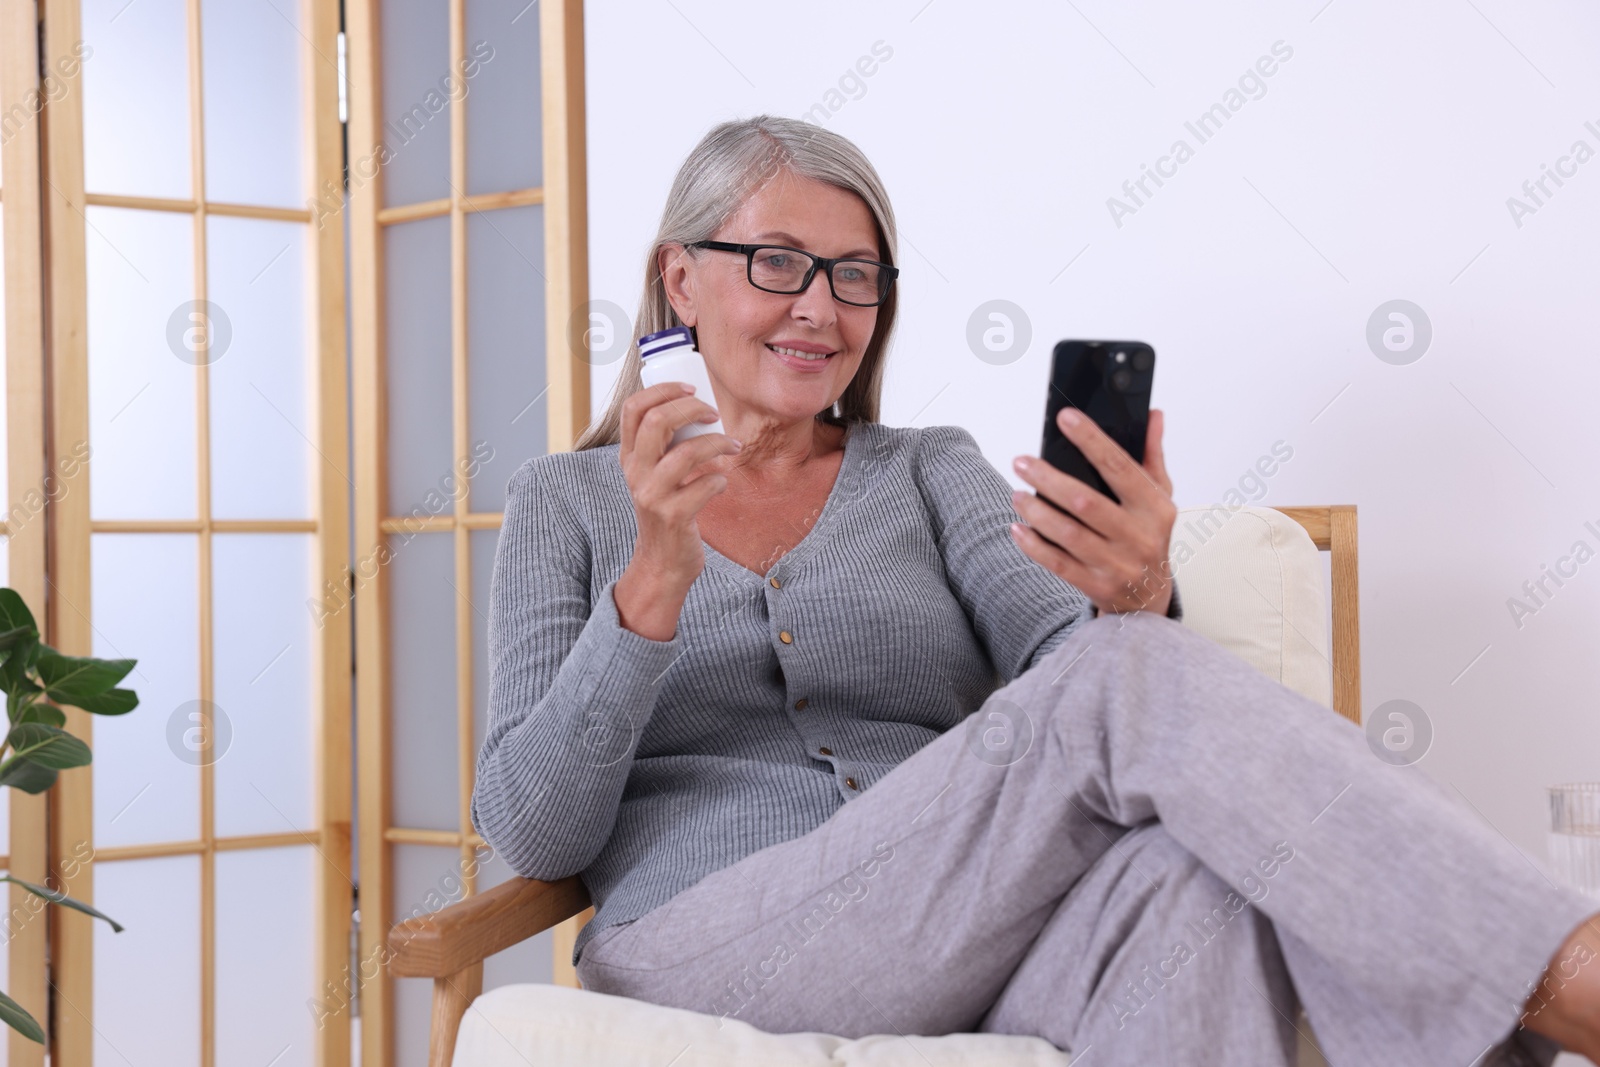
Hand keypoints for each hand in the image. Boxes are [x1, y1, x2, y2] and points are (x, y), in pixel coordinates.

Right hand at [618, 381, 743, 586]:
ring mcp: (652, 495)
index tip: (692, 388)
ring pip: (687, 452)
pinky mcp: (674, 516)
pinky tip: (720, 483)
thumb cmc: (667, 508)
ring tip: (733, 446)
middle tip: (714, 414)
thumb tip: (698, 404)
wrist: (663, 561)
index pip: (632, 407)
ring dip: (718, 443)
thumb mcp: (654, 474)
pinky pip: (706, 485)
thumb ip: (665, 445)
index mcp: (629, 456)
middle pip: (657, 421)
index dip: (664, 390)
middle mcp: (634, 472)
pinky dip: (720, 479)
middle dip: (692, 408)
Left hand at [1009, 408, 1176, 616]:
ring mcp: (1118, 564)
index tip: (1066, 418)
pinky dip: (1035, 546)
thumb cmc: (1148, 536)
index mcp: (1154, 507)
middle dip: (1049, 479)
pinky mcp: (1098, 586)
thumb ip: (1152, 456)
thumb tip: (1152, 416)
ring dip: (1037, 512)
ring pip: (1069, 534)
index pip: (1120, 466)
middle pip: (1086, 502)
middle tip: (1022, 462)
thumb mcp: (1159, 497)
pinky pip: (1060, 564)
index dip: (1092, 440)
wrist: (1149, 596)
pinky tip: (1018, 528)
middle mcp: (1138, 535)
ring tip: (1017, 494)